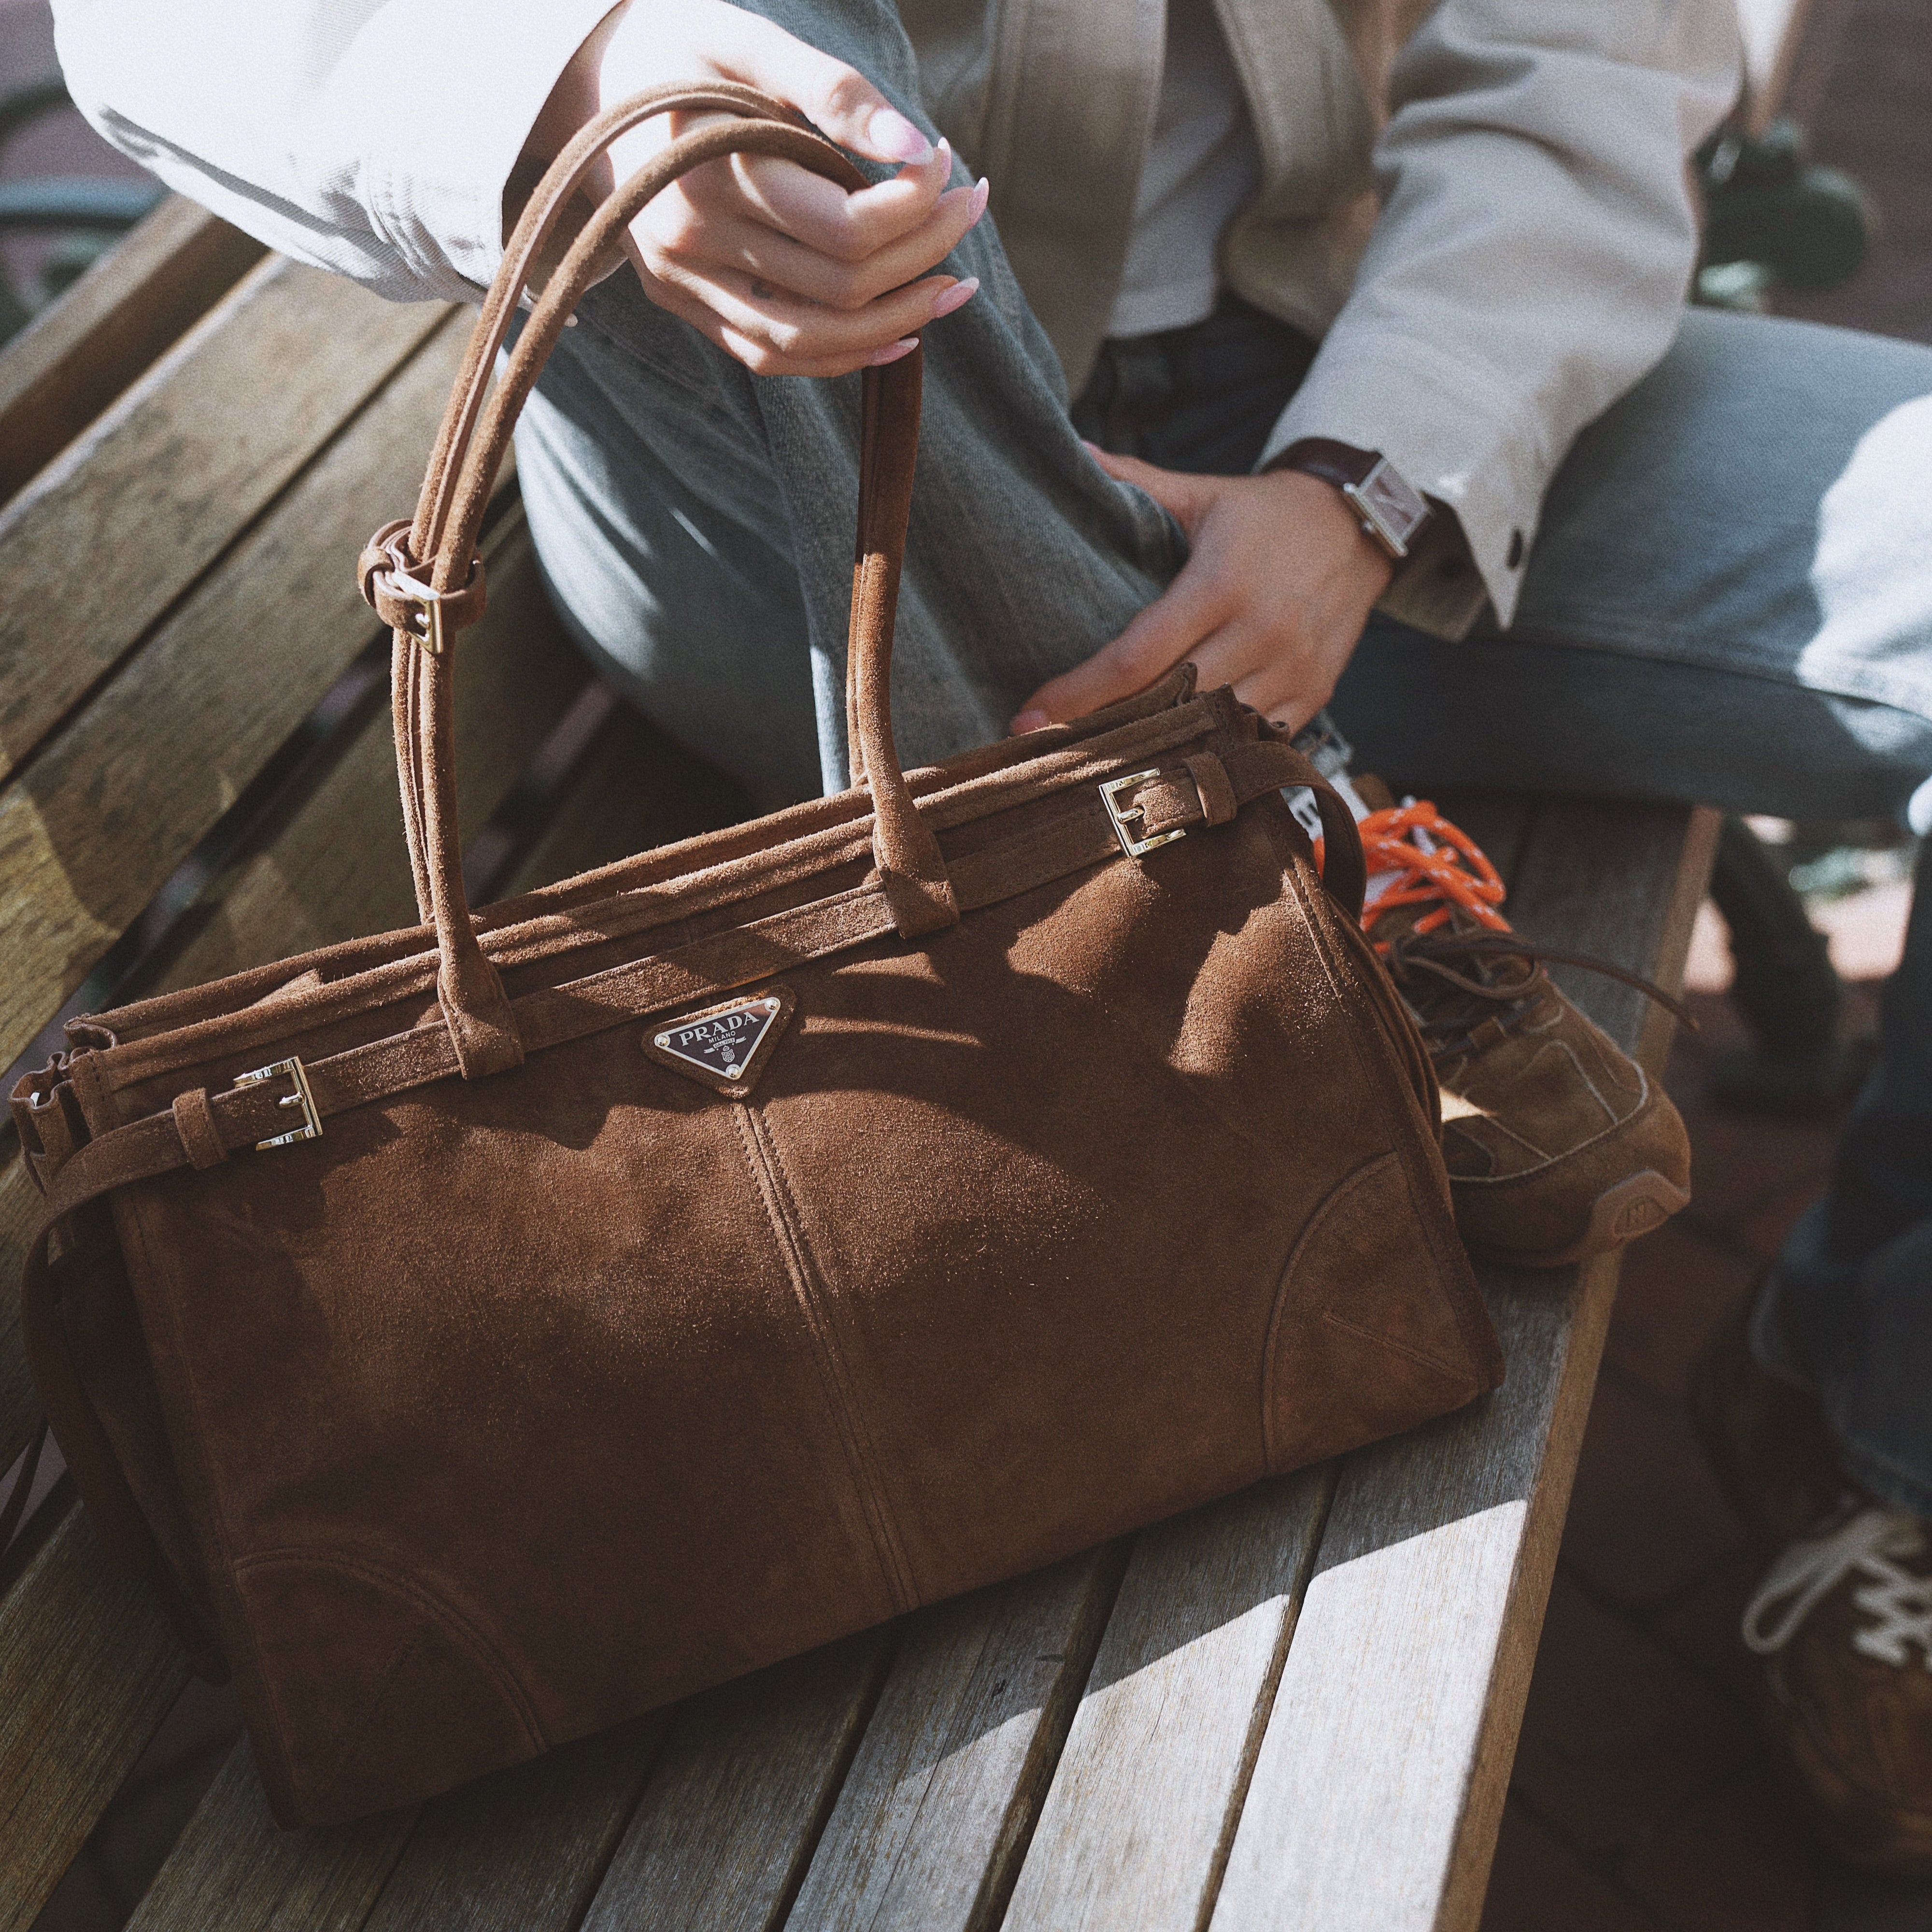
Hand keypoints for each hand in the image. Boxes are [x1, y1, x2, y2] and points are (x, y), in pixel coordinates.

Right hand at [533, 0, 987, 377]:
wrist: (585, 88)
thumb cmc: (677, 49)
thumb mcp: (745, 39)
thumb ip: (830, 89)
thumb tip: (914, 148)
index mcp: (708, 172)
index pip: (845, 226)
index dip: (915, 206)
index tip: (945, 163)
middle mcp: (690, 242)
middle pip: (839, 285)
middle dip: (923, 252)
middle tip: (970, 206)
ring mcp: (682, 284)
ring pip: (810, 341)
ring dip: (897, 322)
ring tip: (956, 287)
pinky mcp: (683, 305)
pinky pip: (772, 356)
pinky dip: (843, 356)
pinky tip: (898, 336)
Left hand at [1010, 447, 1394, 735]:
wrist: (1360, 526)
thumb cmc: (1266, 515)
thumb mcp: (1203, 493)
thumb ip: (1137, 481)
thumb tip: (1074, 452)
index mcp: (1221, 583)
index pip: (1137, 656)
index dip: (1080, 694)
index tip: (1029, 718)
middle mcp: (1260, 631)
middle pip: (1171, 704)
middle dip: (1110, 732)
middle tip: (1054, 753)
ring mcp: (1292, 668)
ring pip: (1213, 731)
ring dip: (1160, 751)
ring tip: (1105, 765)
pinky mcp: (1314, 692)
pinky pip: (1254, 740)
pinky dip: (1215, 751)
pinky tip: (1173, 759)